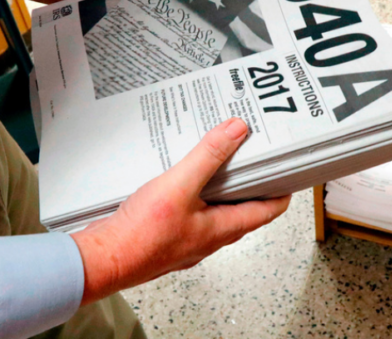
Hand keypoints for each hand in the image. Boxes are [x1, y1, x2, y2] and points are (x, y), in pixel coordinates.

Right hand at [71, 118, 290, 305]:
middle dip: (253, 186)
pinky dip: (197, 196)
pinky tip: (183, 181)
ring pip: (217, 213)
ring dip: (223, 190)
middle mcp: (210, 238)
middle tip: (256, 161)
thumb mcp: (179, 185)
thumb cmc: (140, 236)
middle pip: (244, 211)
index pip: (268, 211)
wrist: (101, 261)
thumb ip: (209, 156)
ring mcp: (189, 240)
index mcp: (223, 229)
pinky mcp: (168, 237)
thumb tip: (236, 131)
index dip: (282, 192)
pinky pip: (192, 215)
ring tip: (221, 163)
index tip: (289, 174)